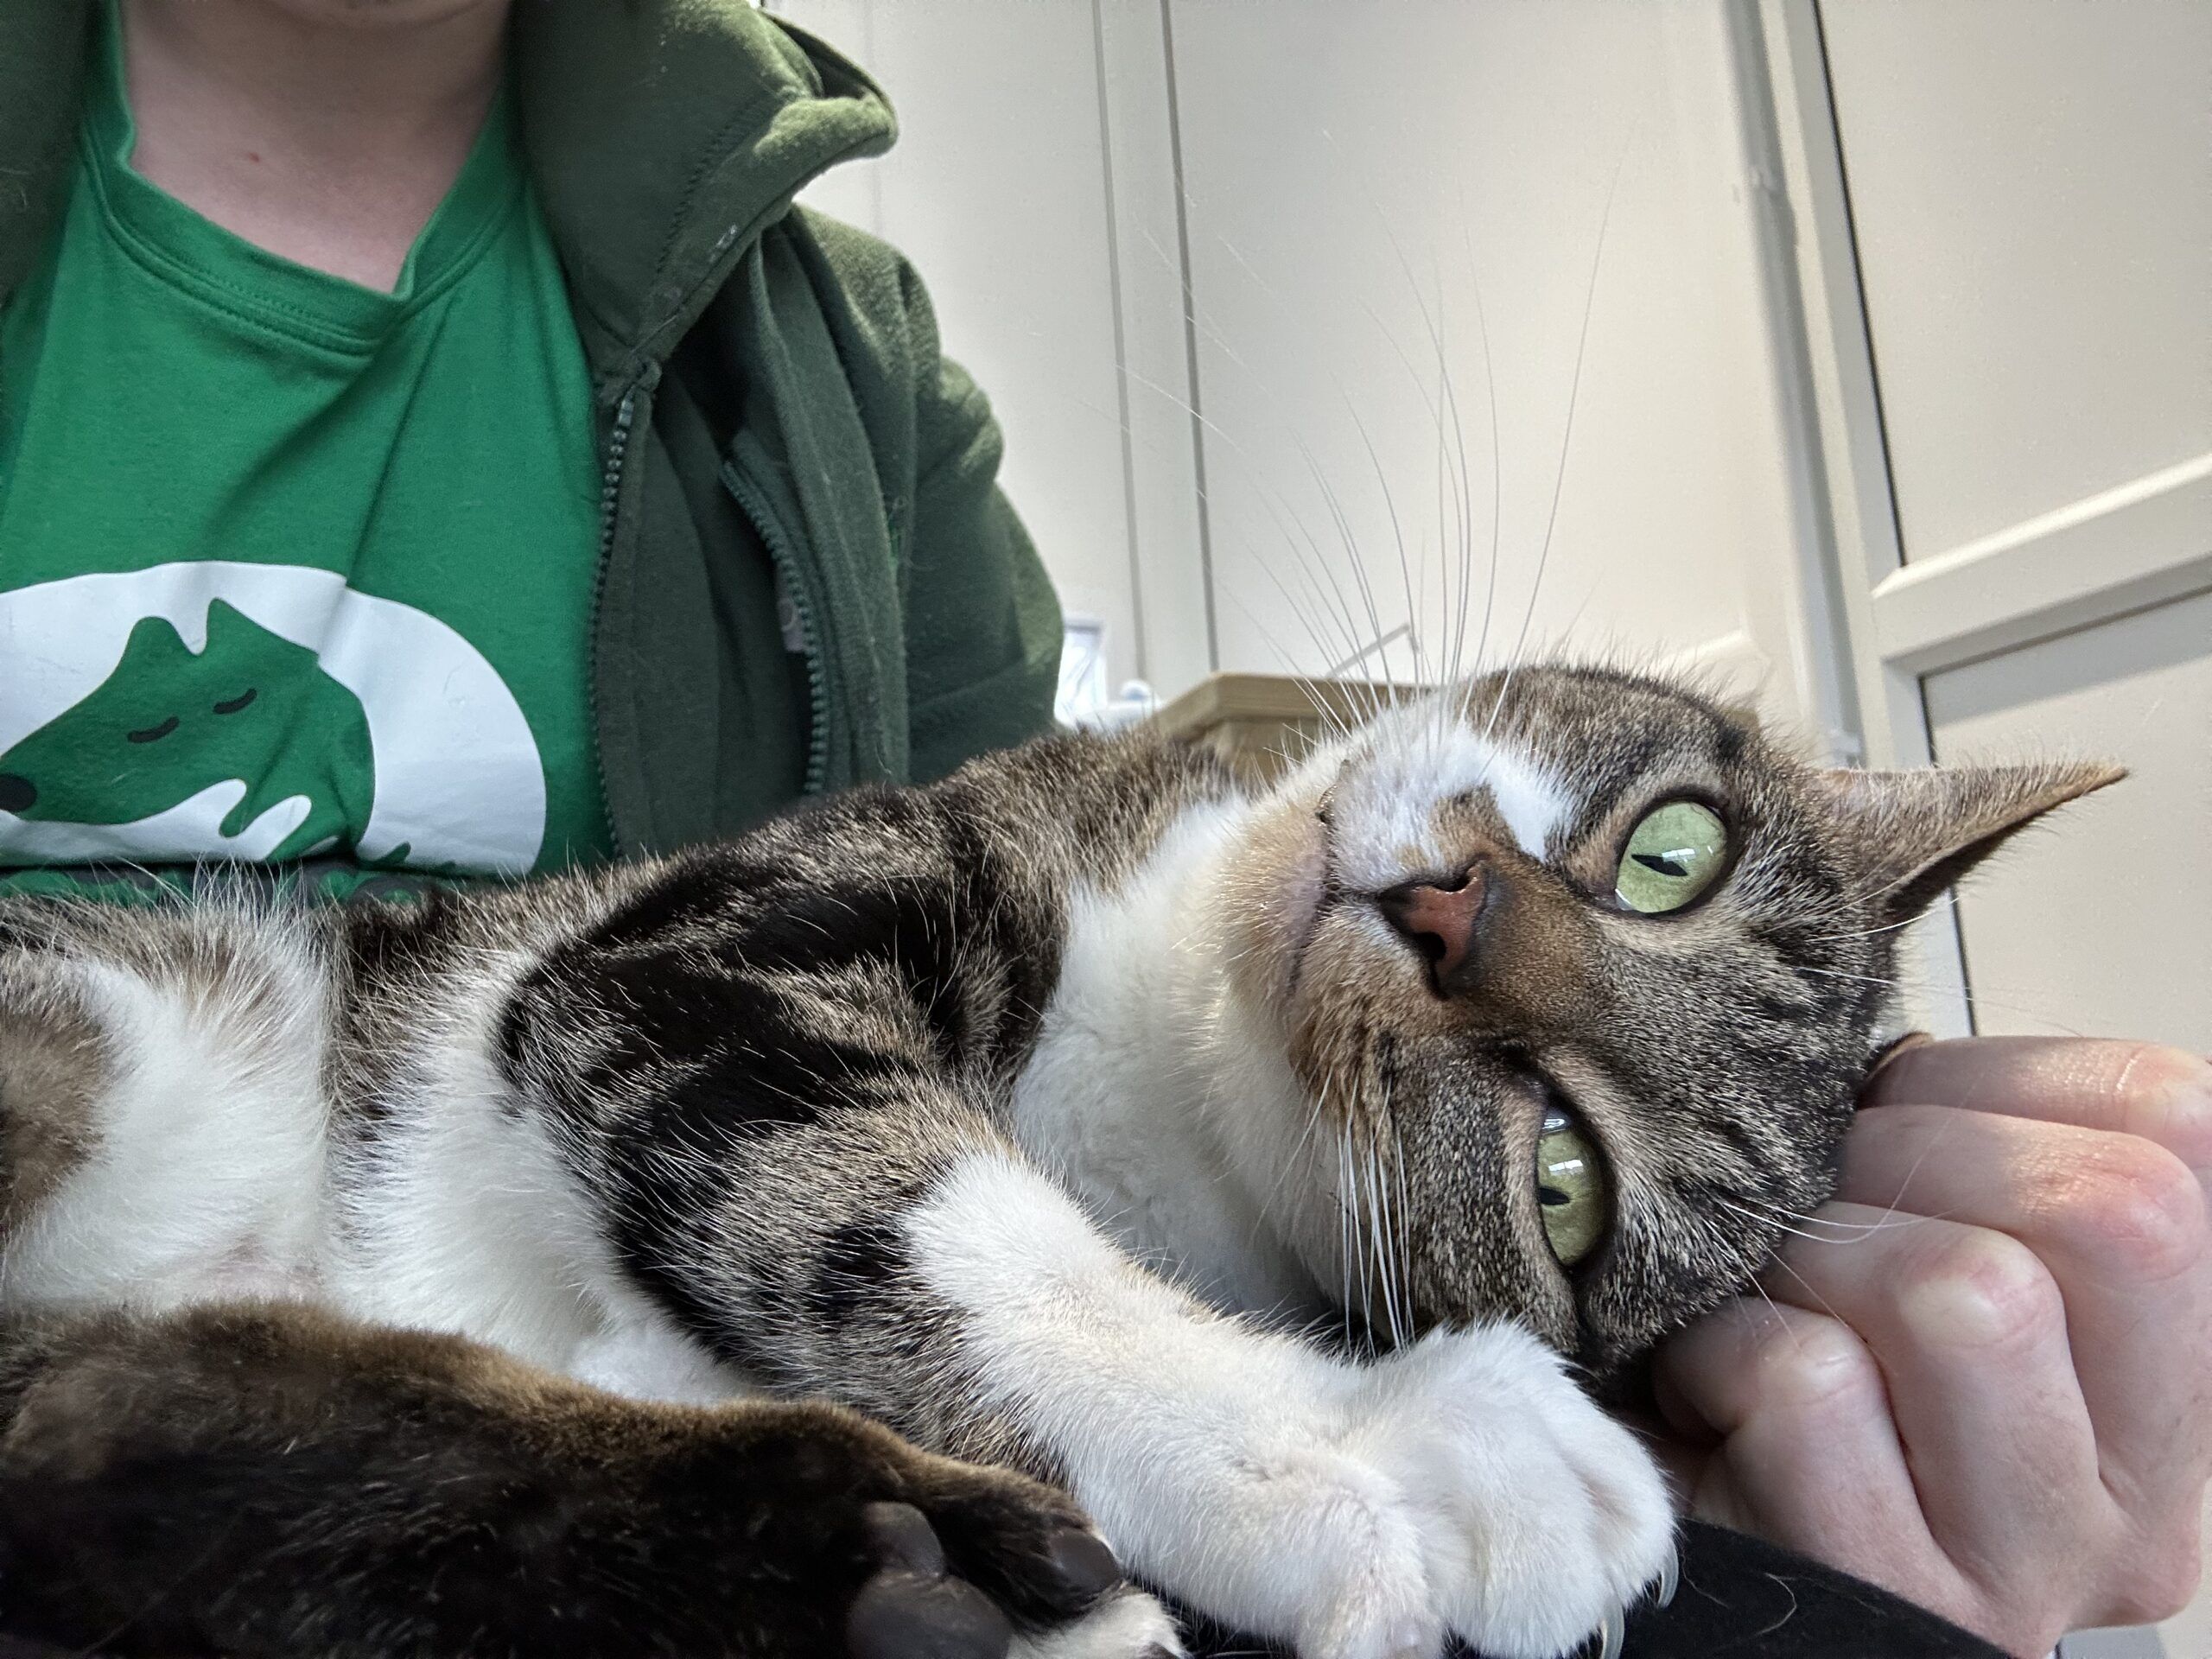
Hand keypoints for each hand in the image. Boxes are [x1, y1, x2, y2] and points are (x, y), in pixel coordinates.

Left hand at [1649, 1037, 2211, 1656]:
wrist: (1703, 1555)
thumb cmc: (1794, 1391)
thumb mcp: (1918, 1260)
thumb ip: (1960, 1162)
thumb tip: (1873, 1030)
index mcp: (2167, 1370)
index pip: (2178, 1128)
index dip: (1998, 1076)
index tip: (1893, 1110)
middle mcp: (2139, 1488)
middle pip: (2113, 1214)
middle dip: (1914, 1154)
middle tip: (1817, 1204)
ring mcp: (2026, 1562)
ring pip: (1968, 1294)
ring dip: (1815, 1263)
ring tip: (1765, 1304)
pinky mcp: (1891, 1600)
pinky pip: (1811, 1384)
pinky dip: (1724, 1352)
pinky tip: (1714, 1394)